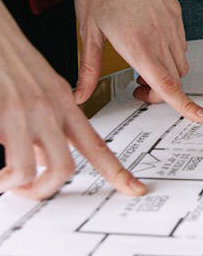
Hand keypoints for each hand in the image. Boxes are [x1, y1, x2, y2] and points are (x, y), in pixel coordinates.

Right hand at [0, 1, 146, 198]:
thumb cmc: (13, 63)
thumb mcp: (41, 92)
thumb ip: (46, 125)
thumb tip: (41, 159)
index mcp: (66, 106)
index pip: (98, 146)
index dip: (118, 172)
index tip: (135, 190)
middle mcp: (51, 110)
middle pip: (62, 167)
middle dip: (44, 189)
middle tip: (28, 191)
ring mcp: (25, 111)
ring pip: (28, 169)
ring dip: (14, 183)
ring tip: (4, 180)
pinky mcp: (3, 110)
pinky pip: (5, 157)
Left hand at [74, 0, 202, 123]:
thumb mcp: (87, 30)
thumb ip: (88, 69)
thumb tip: (80, 96)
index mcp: (138, 43)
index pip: (167, 84)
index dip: (186, 105)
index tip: (201, 117)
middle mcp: (161, 35)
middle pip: (174, 78)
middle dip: (160, 92)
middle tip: (134, 88)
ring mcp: (172, 23)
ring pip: (179, 62)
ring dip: (165, 73)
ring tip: (140, 65)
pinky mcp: (175, 13)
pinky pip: (180, 43)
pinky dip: (168, 54)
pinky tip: (148, 44)